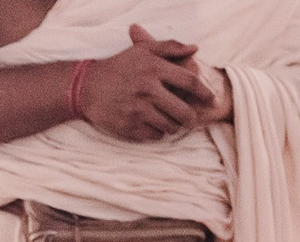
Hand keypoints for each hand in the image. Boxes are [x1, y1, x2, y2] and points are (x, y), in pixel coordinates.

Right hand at [76, 26, 221, 142]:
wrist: (86, 87)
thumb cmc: (119, 67)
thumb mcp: (143, 51)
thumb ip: (170, 47)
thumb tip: (196, 49)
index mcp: (154, 69)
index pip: (190, 83)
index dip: (206, 93)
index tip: (213, 100)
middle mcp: (147, 90)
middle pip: (184, 112)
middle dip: (192, 118)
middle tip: (191, 119)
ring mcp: (137, 111)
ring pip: (170, 127)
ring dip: (174, 126)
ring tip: (171, 121)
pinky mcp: (128, 127)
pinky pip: (154, 136)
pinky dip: (157, 133)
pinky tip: (153, 126)